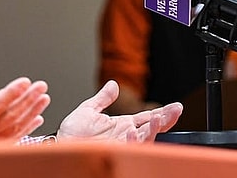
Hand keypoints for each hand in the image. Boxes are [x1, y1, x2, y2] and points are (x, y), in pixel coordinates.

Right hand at [0, 63, 50, 141]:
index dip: (11, 93)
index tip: (25, 82)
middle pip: (8, 117)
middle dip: (27, 100)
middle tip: (41, 87)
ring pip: (13, 130)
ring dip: (30, 113)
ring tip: (43, 99)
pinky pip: (11, 141)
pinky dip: (26, 130)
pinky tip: (36, 119)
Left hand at [57, 80, 181, 142]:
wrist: (60, 146)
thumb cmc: (72, 133)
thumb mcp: (89, 110)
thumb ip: (103, 99)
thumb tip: (113, 84)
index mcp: (122, 125)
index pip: (147, 117)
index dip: (162, 112)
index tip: (176, 106)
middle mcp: (126, 136)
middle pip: (152, 128)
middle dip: (165, 120)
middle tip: (175, 111)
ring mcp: (122, 145)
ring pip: (144, 139)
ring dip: (153, 130)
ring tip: (158, 119)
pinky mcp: (116, 153)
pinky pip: (129, 149)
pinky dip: (133, 141)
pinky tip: (134, 132)